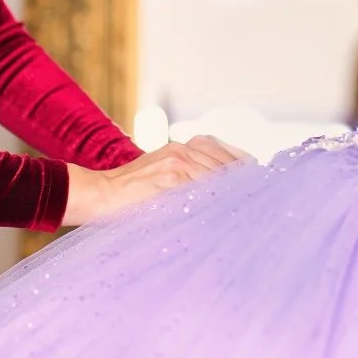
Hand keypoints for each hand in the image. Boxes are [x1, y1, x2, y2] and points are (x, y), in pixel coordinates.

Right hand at [61, 135, 246, 225]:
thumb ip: (189, 183)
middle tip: (260, 202)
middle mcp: (183, 148)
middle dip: (246, 183)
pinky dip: (218, 196)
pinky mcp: (171, 174)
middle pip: (230, 163)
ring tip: (248, 209)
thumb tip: (220, 201)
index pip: (228, 155)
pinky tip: (226, 210)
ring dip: (236, 192)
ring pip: (220, 173)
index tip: (259, 187)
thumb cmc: (130, 196)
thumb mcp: (163, 182)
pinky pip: (204, 184)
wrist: (97, 195)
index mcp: (183, 147)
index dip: (245, 171)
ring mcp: (177, 159)